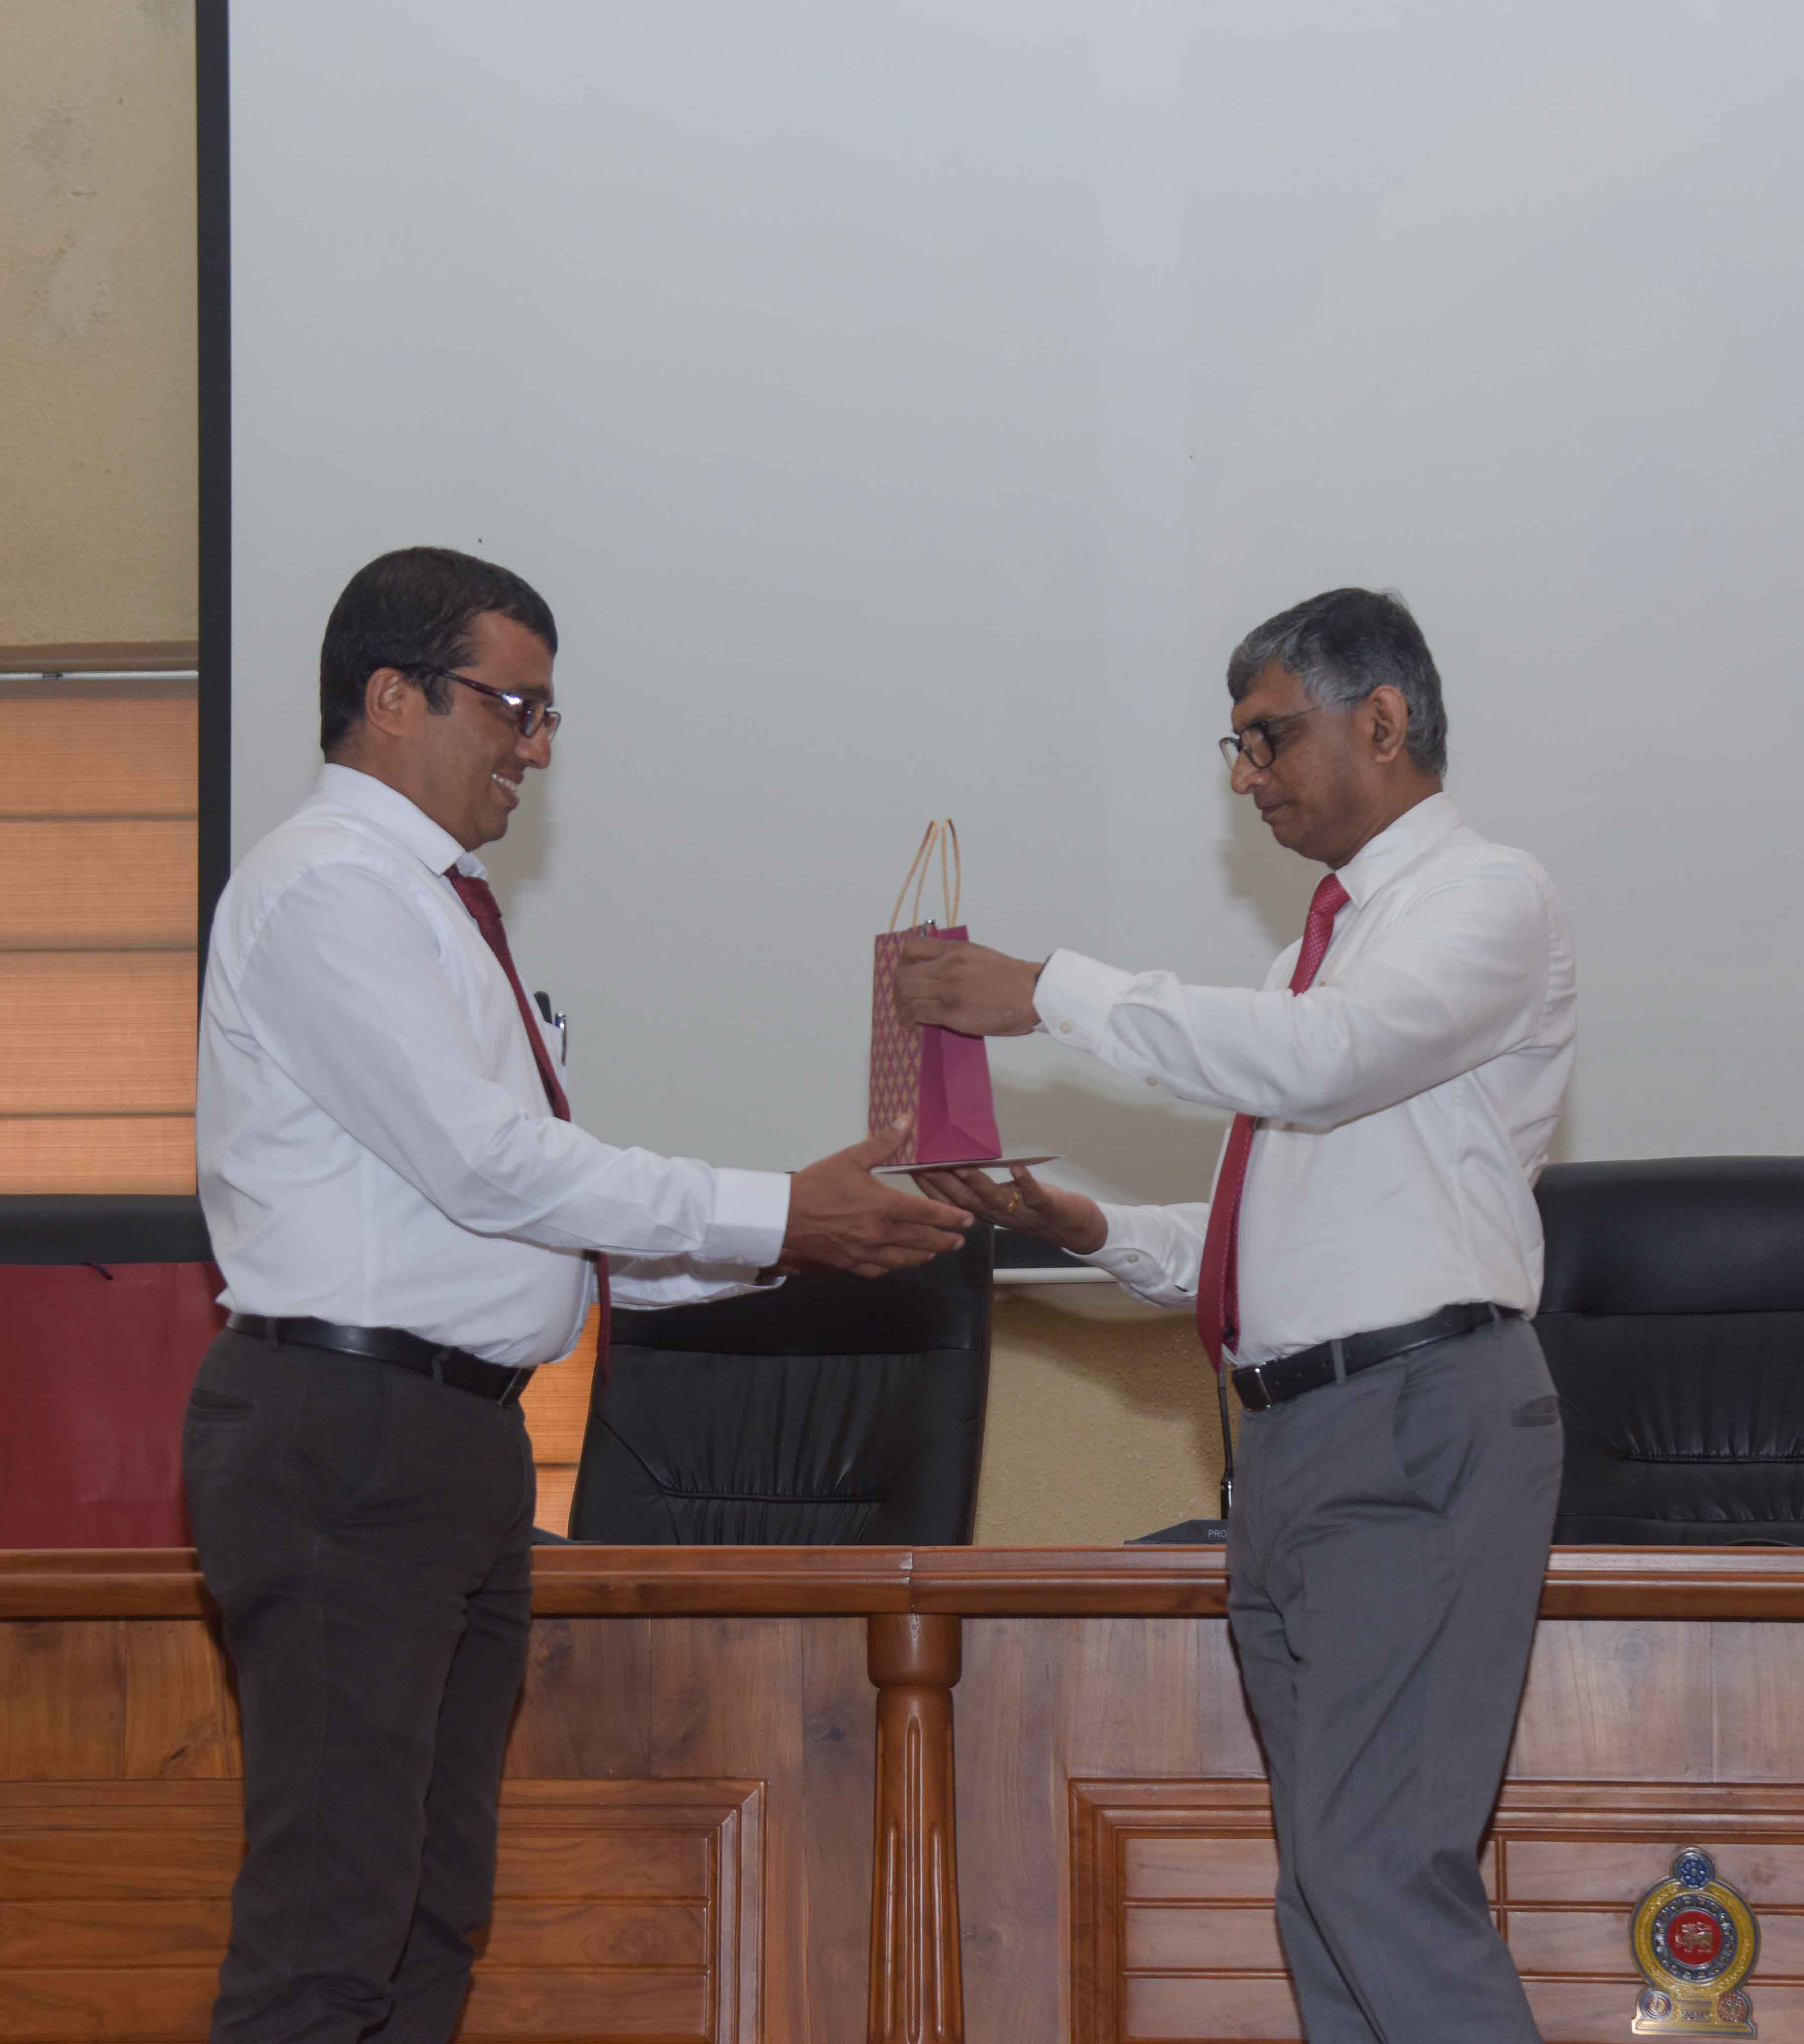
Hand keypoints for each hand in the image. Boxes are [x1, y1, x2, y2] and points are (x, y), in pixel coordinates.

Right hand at [778, 1122, 972, 1278]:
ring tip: (936, 1251)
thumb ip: (883, 1143)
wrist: (780, 1216)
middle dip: (944, 1240)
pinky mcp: (848, 1264)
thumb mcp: (850, 1158)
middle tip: (959, 1241)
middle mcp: (879, 1233)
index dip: (950, 1217)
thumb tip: (907, 1119)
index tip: (967, 1221)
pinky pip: (879, 1270)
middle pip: (921, 1240)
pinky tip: (898, 1263)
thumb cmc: (815, 1184)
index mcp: (883, 1206)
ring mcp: (864, 1252)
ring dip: (923, 1255)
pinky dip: (893, 1266)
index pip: (927, 1213)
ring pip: (903, 1259)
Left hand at [891, 937, 1041, 1035]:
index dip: (903, 963)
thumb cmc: (1011, 978)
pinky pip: (918, 1012)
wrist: (1032, 992)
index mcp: (955, 949)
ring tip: (905, 1015)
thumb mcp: (980, 956)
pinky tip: (912, 1024)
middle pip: (904, 974)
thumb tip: (936, 971)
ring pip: (907, 993)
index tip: (906, 974)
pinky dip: (910, 1018)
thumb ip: (956, 959)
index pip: (912, 948)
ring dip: (901, 1005)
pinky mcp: (951, 1011)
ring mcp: (948, 988)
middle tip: (902, 1000)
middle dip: (897, 988)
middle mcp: (947, 965)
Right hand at [909, 1163, 1106, 1255]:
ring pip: (993, 1199)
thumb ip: (979, 1188)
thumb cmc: (1035, 1209)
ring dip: (976, 1183)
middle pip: (965, 1200)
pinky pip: (1034, 1194)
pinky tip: (1016, 1167)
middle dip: (943, 1183)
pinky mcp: (1045, 1206)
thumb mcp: (1002, 1200)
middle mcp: (998, 1214)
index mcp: (986, 1211)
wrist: (1074, 1230)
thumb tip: (955, 1163)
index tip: (911, 1167)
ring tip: (961, 1166)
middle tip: (924, 1164)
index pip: (951, 1200)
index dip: (930, 1186)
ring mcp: (1021, 1211)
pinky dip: (1025, 1181)